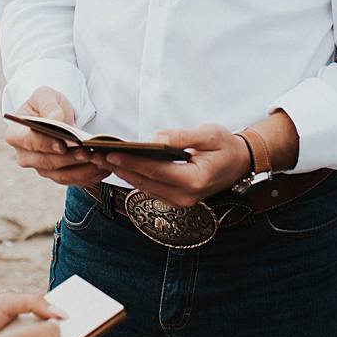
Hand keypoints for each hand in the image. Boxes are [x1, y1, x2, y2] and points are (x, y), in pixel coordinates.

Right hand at [5, 87, 106, 188]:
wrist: (55, 116)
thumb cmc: (47, 104)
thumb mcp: (45, 96)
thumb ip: (48, 105)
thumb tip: (56, 119)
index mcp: (16, 135)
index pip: (30, 142)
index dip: (46, 145)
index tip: (63, 144)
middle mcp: (25, 157)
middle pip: (48, 162)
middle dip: (70, 159)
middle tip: (88, 152)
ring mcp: (41, 169)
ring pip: (63, 175)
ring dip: (83, 170)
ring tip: (100, 160)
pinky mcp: (57, 176)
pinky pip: (74, 181)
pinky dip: (90, 176)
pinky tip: (104, 168)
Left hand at [94, 123, 253, 207]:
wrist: (241, 162)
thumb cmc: (226, 145)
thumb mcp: (208, 134)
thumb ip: (182, 137)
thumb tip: (154, 138)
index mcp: (195, 181)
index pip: (156, 171)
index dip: (131, 161)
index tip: (110, 152)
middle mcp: (186, 197)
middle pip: (145, 182)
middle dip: (119, 167)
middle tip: (96, 154)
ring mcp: (181, 202)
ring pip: (144, 187)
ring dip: (123, 173)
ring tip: (101, 158)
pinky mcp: (176, 199)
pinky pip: (150, 188)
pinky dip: (134, 176)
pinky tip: (119, 164)